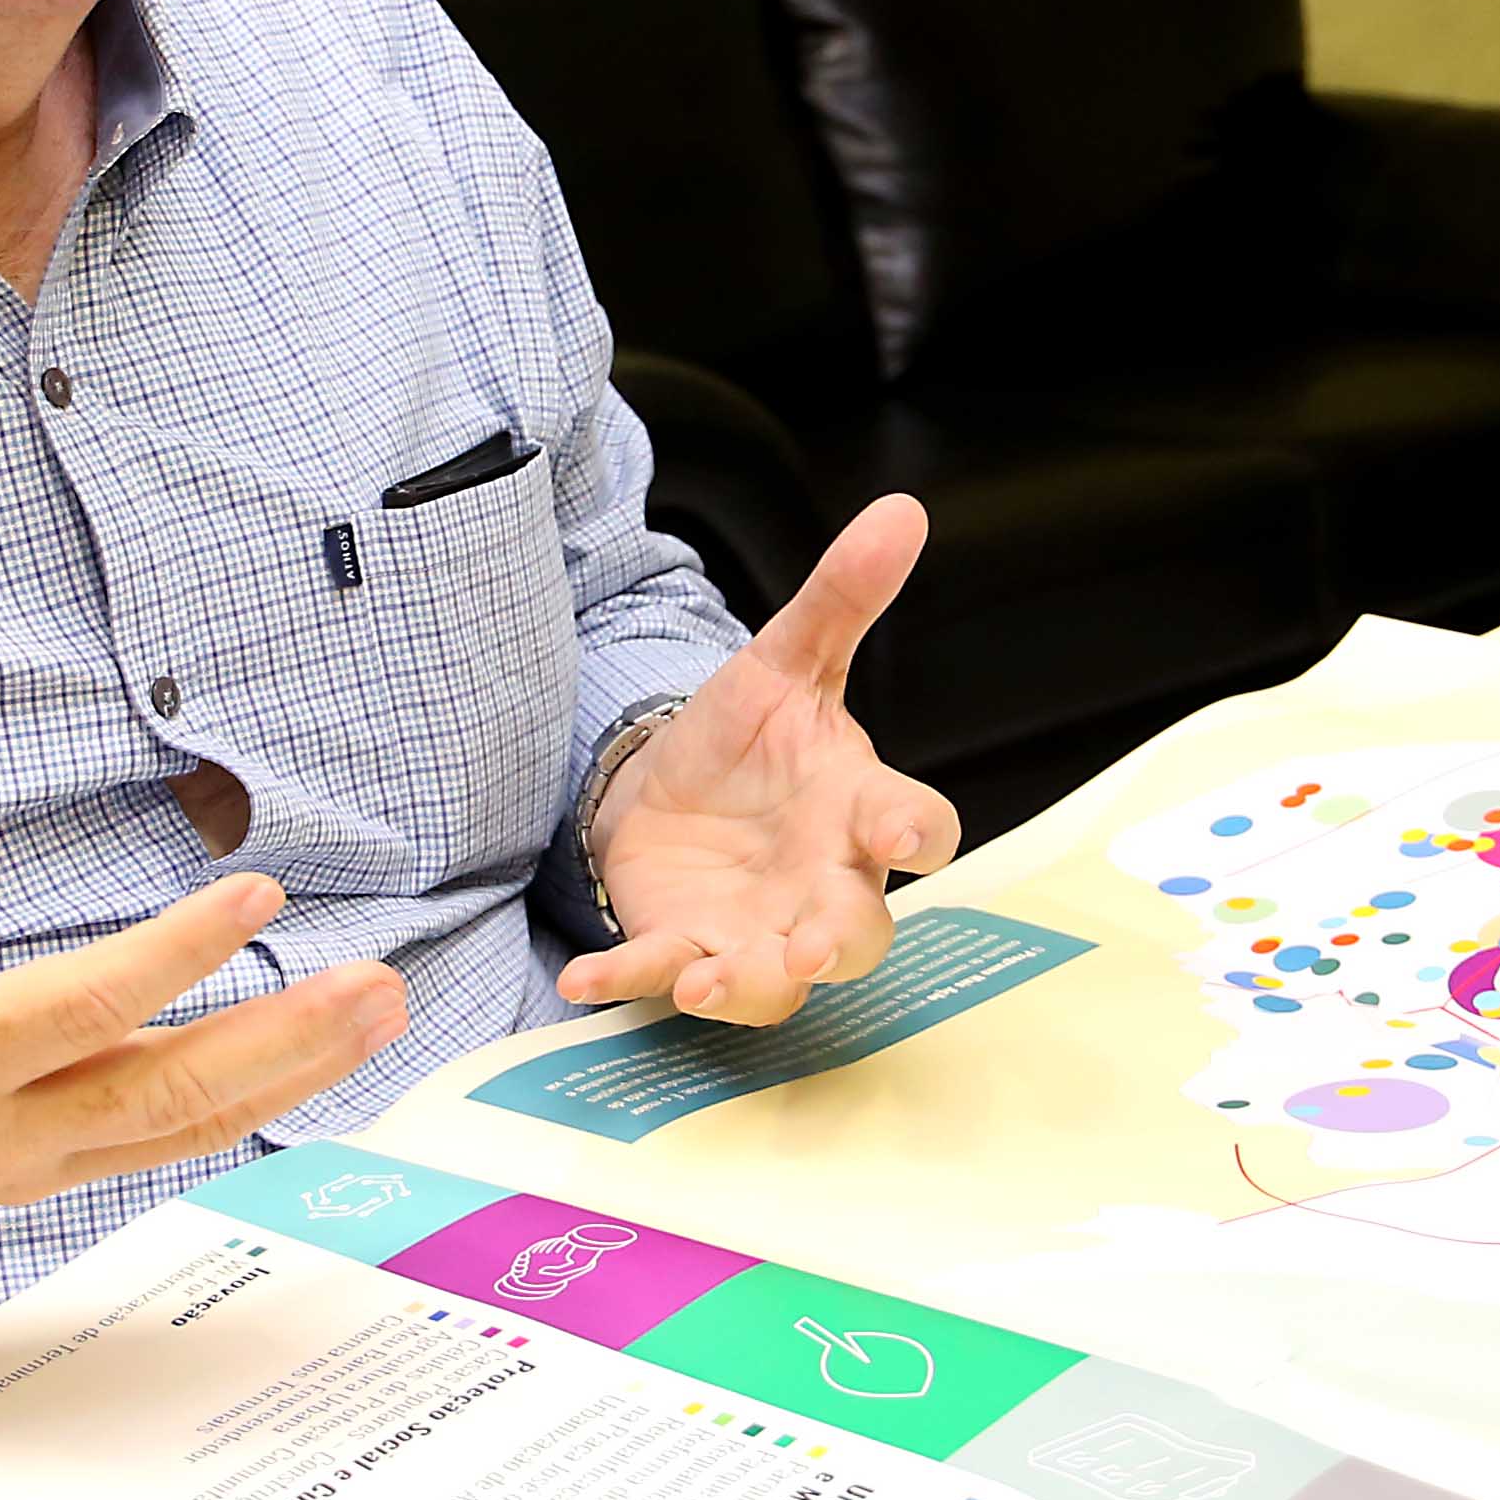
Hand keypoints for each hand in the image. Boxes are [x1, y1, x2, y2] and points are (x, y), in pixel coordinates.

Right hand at [0, 747, 407, 1342]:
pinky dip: (253, 1098)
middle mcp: (0, 1132)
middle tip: (376, 985)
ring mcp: (35, 1163)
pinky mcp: (52, 1170)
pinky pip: (170, 1138)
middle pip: (165, 1092)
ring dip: (293, 1072)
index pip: (78, 1012)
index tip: (257, 899)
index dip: (170, 959)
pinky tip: (318, 1054)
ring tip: (382, 1010)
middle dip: (281, 1042)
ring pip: (185, 1126)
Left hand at [559, 493, 961, 1025]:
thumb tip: (899, 511)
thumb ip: (841, 599)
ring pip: (771, 981)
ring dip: (744, 989)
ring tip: (705, 986)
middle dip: (838, 945)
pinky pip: (660, 974)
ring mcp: (755, 929)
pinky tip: (583, 979)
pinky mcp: (684, 945)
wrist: (673, 787)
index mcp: (856, 809)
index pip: (915, 827)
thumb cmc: (752, 740)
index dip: (916, 835)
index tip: (903, 836)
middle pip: (857, 932)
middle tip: (813, 950)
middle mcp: (819, 884)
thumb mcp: (785, 661)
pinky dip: (625, 982)